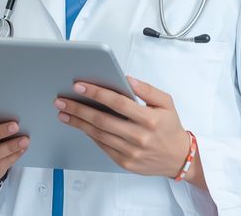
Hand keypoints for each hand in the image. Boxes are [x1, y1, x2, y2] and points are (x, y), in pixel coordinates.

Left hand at [54, 76, 190, 177]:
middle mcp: (139, 137)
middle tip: (62, 100)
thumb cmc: (170, 127)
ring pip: (98, 134)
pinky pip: (102, 146)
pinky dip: (89, 134)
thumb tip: (127, 79)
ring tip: (64, 112)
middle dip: (78, 108)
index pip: (118, 103)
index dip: (97, 93)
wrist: (178, 159)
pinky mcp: (125, 162)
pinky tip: (80, 125)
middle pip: (102, 120)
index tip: (79, 86)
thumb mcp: (166, 102)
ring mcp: (131, 152)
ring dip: (78, 122)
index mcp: (149, 119)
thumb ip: (147, 89)